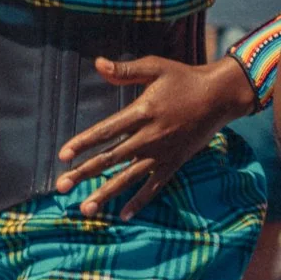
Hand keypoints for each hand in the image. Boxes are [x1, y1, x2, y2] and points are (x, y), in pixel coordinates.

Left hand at [56, 55, 256, 218]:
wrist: (219, 96)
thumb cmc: (185, 79)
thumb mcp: (156, 67)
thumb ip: (126, 70)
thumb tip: (97, 63)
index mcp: (142, 112)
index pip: (106, 131)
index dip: (83, 143)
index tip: (63, 155)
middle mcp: (149, 136)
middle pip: (110, 158)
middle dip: (84, 173)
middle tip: (61, 187)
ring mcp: (162, 153)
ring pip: (128, 178)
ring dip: (106, 193)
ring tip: (86, 209)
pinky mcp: (174, 162)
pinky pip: (154, 186)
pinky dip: (139, 201)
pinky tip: (123, 215)